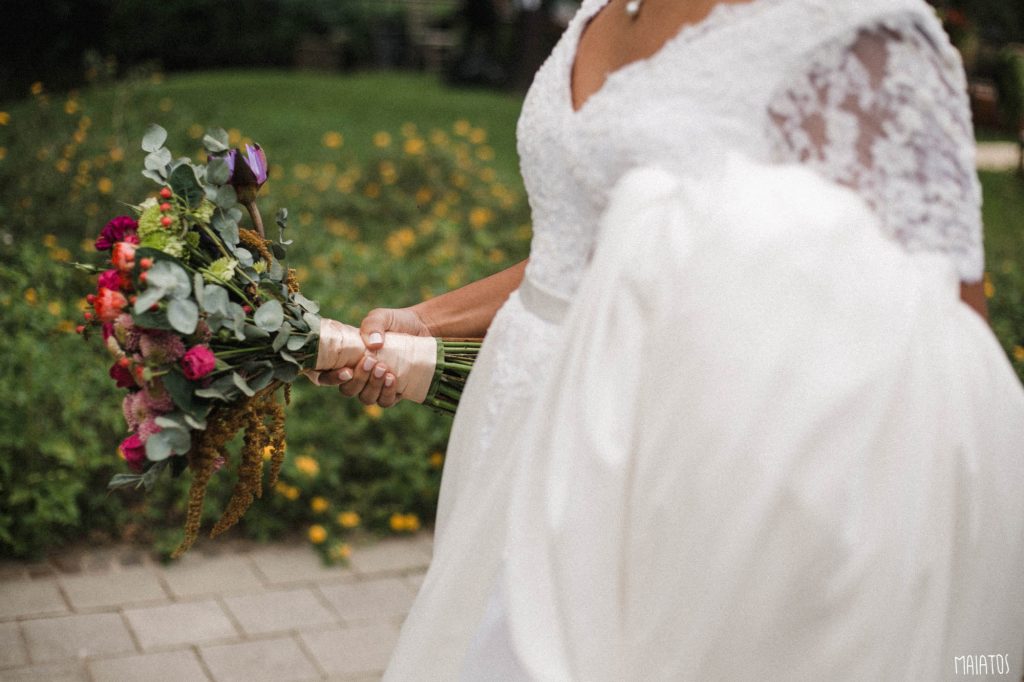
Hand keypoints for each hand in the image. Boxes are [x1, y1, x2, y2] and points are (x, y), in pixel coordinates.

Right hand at [317, 307, 432, 407]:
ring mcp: (375, 386)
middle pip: (347, 390)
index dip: (331, 379)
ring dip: (373, 386)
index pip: (326, 376)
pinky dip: (387, 393)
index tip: (346, 371)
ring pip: (366, 398)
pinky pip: (386, 401)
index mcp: (345, 359)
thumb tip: (374, 344)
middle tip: (371, 361)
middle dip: (358, 379)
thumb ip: (372, 324)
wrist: (421, 328)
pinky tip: (392, 378)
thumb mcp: (381, 317)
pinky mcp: (393, 392)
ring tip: (384, 368)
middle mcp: (357, 376)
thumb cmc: (394, 322)